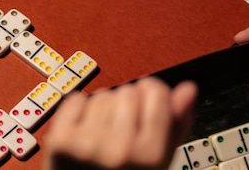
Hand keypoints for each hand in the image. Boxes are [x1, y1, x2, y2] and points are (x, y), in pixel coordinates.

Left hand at [43, 77, 196, 169]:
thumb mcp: (159, 160)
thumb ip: (176, 124)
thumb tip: (187, 89)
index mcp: (151, 156)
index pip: (156, 92)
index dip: (152, 96)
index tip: (148, 107)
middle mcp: (120, 149)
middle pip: (128, 91)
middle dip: (127, 105)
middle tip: (123, 130)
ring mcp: (87, 144)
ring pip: (102, 94)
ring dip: (104, 108)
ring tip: (104, 135)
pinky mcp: (61, 139)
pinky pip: (77, 99)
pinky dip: (79, 110)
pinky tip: (84, 131)